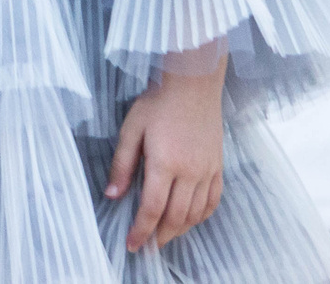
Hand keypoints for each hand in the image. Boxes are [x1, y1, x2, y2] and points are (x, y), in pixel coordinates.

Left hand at [105, 57, 226, 251]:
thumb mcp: (131, 129)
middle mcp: (190, 171)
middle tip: (147, 245)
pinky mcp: (218, 166)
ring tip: (164, 236)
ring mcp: (207, 170)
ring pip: (195, 213)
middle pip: (176, 217)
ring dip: (180, 230)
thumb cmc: (158, 103)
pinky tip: (190, 220)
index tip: (132, 245)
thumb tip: (112, 195)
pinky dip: (201, 216)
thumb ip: (122, 165)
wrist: (193, 83)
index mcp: (165, 163)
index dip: (141, 230)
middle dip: (159, 236)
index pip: (153, 208)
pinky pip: (213, 200)